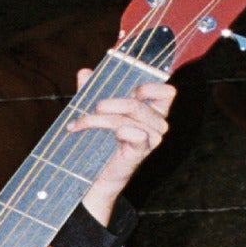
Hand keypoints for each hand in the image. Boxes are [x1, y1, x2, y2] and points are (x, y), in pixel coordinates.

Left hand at [67, 71, 174, 224]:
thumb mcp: (95, 111)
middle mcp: (157, 124)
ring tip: (79, 124)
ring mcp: (152, 139)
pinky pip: (136, 134)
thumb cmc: (100, 139)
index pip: (166, 93)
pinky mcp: (141, 152)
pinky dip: (121, 131)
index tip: (131, 88)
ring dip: (100, 119)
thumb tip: (84, 72)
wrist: (94, 174)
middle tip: (91, 107)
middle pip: (137, 103)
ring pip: (128, 118)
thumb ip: (92, 90)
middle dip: (110, 102)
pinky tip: (111, 134)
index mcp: (152, 110)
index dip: (151, 87)